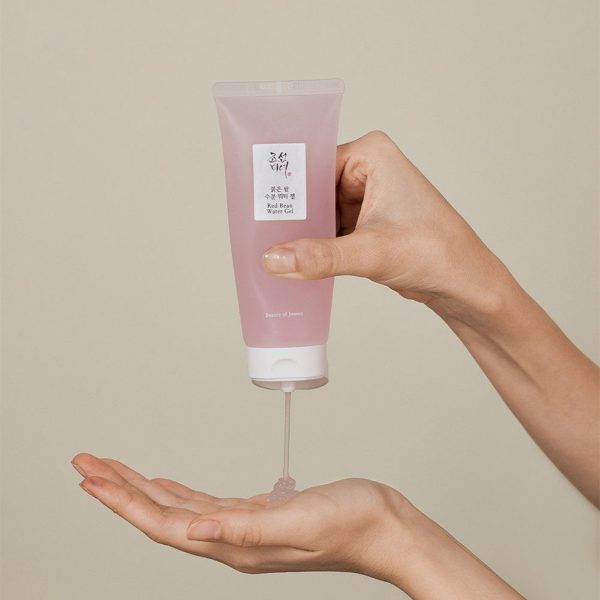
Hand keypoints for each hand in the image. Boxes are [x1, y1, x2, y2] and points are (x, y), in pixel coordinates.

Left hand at [71, 453, 411, 578]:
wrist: (382, 525)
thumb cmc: (351, 523)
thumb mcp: (300, 521)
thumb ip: (246, 528)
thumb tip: (196, 530)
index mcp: (236, 545)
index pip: (163, 524)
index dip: (123, 502)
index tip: (92, 478)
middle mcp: (231, 540)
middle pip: (160, 514)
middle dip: (120, 489)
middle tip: (88, 464)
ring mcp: (242, 528)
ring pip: (177, 507)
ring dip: (143, 489)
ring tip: (114, 471)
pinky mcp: (255, 514)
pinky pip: (203, 503)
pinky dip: (177, 491)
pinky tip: (167, 485)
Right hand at [262, 130, 510, 320]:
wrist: (463, 284)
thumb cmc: (437, 253)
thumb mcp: (371, 252)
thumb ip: (320, 256)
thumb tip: (274, 258)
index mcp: (372, 155)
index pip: (312, 163)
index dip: (284, 186)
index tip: (257, 204)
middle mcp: (367, 170)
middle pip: (311, 188)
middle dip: (291, 213)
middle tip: (258, 231)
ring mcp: (365, 197)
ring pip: (318, 211)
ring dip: (300, 231)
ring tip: (271, 247)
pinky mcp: (365, 222)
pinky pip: (328, 228)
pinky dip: (314, 243)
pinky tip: (294, 257)